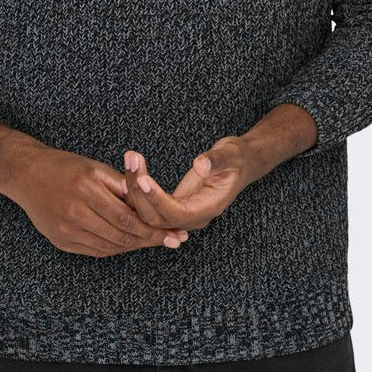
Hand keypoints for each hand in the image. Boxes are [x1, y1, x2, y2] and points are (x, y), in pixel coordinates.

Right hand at [10, 143, 189, 257]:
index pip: (126, 218)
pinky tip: (128, 242)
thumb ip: (121, 184)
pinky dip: (115, 248)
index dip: (151, 229)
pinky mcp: (61, 242)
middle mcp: (75, 214)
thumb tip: (148, 200)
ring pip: (109, 247)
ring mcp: (66, 232)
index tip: (172, 233)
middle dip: (149, 240)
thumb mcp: (94, 167)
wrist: (26, 175)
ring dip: (134, 246)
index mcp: (86, 190)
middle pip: (120, 236)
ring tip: (154, 242)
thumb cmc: (63, 166)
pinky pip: (95, 251)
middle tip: (172, 241)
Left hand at [123, 135, 268, 231]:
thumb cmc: (237, 158)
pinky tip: (131, 170)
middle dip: (141, 191)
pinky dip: (139, 190)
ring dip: (136, 188)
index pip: (177, 214)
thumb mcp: (231, 154)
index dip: (158, 199)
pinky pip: (151, 206)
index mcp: (209, 208)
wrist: (241, 163)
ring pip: (150, 213)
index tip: (144, 179)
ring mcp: (183, 213)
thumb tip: (200, 165)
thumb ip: (217, 161)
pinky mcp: (175, 204)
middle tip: (131, 159)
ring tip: (130, 158)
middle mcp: (194, 216)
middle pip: (158, 217)